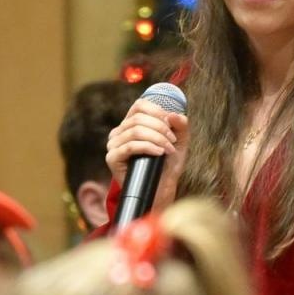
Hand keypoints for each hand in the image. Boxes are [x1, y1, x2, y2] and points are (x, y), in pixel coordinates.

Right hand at [106, 97, 189, 211]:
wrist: (161, 188)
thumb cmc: (168, 164)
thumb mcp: (179, 141)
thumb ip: (181, 125)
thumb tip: (173, 114)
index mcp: (131, 124)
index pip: (140, 106)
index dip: (157, 111)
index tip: (171, 124)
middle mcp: (119, 132)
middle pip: (138, 118)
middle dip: (160, 128)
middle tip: (173, 140)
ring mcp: (113, 145)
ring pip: (135, 131)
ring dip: (157, 138)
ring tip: (168, 149)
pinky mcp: (112, 158)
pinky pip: (130, 146)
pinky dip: (148, 147)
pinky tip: (159, 153)